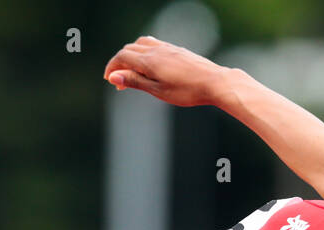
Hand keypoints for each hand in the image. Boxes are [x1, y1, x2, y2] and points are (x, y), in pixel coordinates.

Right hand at [103, 36, 229, 106]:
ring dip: (131, 55)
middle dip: (120, 63)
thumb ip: (135, 81)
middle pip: (129, 50)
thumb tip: (113, 77)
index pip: (122, 57)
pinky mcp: (176, 50)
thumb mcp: (158, 90)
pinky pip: (154, 44)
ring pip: (141, 44)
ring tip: (132, 71)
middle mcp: (156, 50)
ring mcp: (167, 48)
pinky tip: (149, 63)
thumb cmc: (187, 91)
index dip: (112, 68)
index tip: (109, 80)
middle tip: (119, 81)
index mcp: (149, 61)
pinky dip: (144, 51)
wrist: (214, 82)